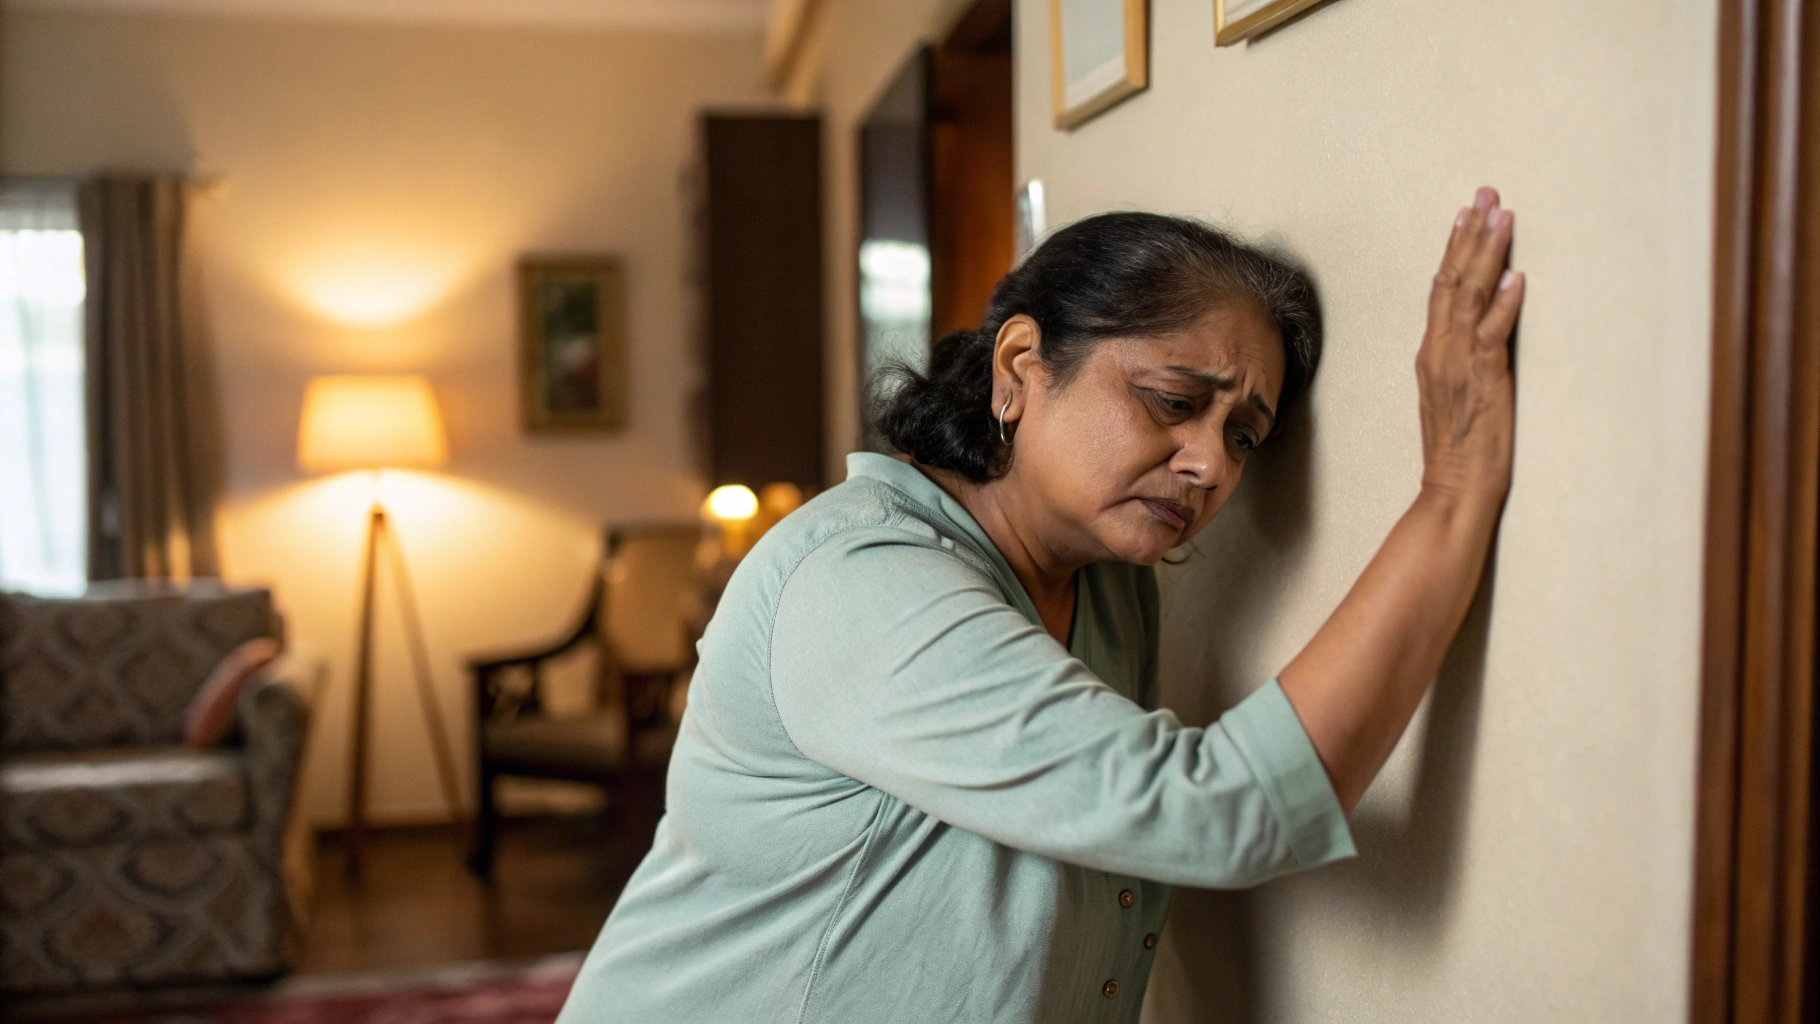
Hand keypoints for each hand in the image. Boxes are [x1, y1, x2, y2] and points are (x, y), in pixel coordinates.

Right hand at [1416, 187, 1523, 515]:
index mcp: (1432, 353)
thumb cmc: (1458, 450)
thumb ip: (1463, 359)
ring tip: (1501, 216)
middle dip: (1469, 234)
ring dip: (1487, 255)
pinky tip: (1516, 278)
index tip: (1467, 212)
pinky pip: (1491, 335)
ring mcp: (1458, 365)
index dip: (1454, 248)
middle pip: (1451, 280)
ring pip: (1468, 297)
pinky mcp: (1482, 381)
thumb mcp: (1454, 395)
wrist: (1453, 490)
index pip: (1440, 289)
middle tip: (1485, 194)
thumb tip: (1483, 323)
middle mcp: (1439, 351)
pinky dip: (1503, 305)